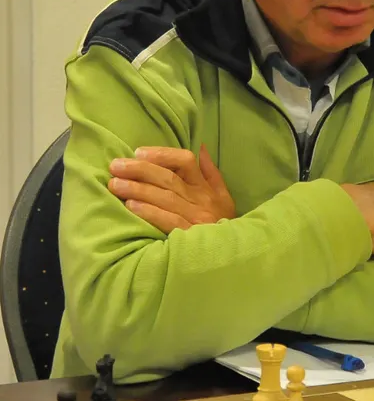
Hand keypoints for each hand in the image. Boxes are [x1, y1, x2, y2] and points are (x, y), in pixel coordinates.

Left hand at [108, 145, 235, 233]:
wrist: (230, 253)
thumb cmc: (222, 223)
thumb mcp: (222, 196)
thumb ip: (210, 172)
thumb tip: (201, 147)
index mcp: (206, 187)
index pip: (186, 161)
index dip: (162, 154)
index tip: (138, 152)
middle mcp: (201, 199)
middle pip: (169, 178)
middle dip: (140, 170)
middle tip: (115, 166)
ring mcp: (196, 217)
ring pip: (165, 197)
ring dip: (138, 189)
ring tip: (115, 184)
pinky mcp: (189, 236)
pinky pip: (168, 221)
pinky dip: (149, 212)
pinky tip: (131, 206)